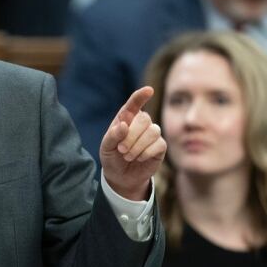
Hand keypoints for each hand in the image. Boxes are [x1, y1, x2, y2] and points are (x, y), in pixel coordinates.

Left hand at [99, 86, 166, 200]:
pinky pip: (159, 144)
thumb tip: (124, 125)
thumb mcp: (106, 147)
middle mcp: (141, 123)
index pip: (134, 103)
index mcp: (126, 118)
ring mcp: (152, 134)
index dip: (141, 96)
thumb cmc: (112, 157)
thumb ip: (113, 135)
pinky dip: (146, 153)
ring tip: (128, 155)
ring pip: (152, 131)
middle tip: (121, 149)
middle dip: (131, 136)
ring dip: (138, 146)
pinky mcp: (160, 146)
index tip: (148, 90)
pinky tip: (139, 158)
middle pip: (144, 119)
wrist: (121, 176)